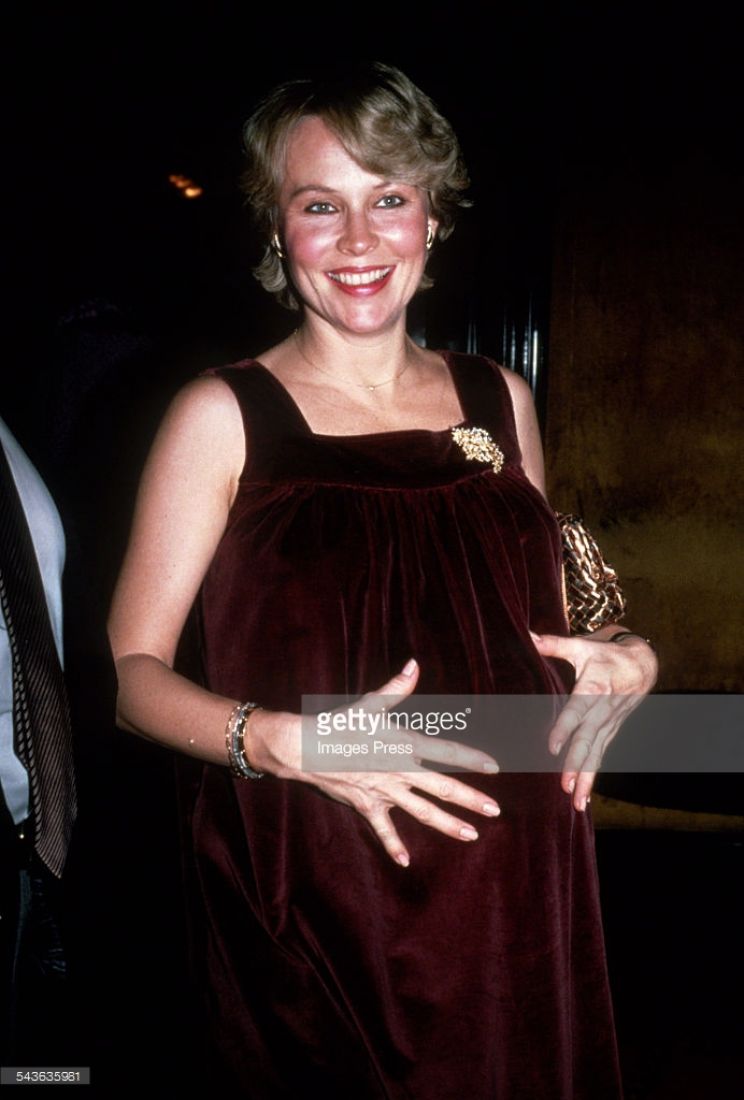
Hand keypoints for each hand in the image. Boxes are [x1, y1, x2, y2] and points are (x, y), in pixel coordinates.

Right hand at [244, 659, 500, 866]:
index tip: (494, 768)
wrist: (303, 747)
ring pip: (422, 811)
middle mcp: (398, 770)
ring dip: (447, 824)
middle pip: (441, 787)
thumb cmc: (338, 723)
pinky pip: (383, 828)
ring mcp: (384, 790)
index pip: (445, 752)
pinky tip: (405, 861)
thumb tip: (414, 665)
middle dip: (470, 799)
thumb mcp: (369, 704)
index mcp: (402, 744)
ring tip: (472, 835)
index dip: (470, 759)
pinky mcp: (366, 804)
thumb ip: (396, 688)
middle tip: (495, 810)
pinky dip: (393, 845)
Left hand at [530, 630, 657, 810]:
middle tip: (565, 785)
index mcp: (594, 687)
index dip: (565, 728)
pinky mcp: (611, 732)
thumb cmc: (605, 654)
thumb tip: (528, 635)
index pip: (577, 710)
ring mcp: (609, 724)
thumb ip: (553, 644)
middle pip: (589, 739)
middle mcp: (603, 710)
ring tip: (576, 801)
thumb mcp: (581, 645)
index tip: (552, 746)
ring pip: (597, 754)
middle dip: (577, 764)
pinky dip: (593, 778)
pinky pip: (601, 757)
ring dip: (587, 779)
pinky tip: (583, 798)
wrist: (643, 663)